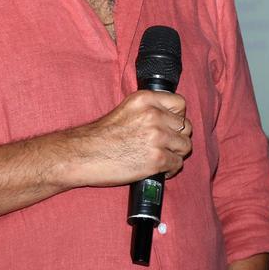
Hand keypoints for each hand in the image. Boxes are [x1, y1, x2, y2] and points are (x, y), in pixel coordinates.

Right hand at [58, 90, 192, 188]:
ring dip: (176, 154)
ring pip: (185, 146)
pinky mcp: (157, 158)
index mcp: (146, 99)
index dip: (179, 117)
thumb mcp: (126, 109)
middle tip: (167, 146)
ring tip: (164, 159)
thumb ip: (149, 110)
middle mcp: (153, 115)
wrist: (83, 155)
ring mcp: (156, 137)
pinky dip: (171, 169)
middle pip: (185, 126)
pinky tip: (160, 170)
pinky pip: (177, 164)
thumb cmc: (101, 136)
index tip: (172, 126)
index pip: (180, 104)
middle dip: (178, 138)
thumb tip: (170, 120)